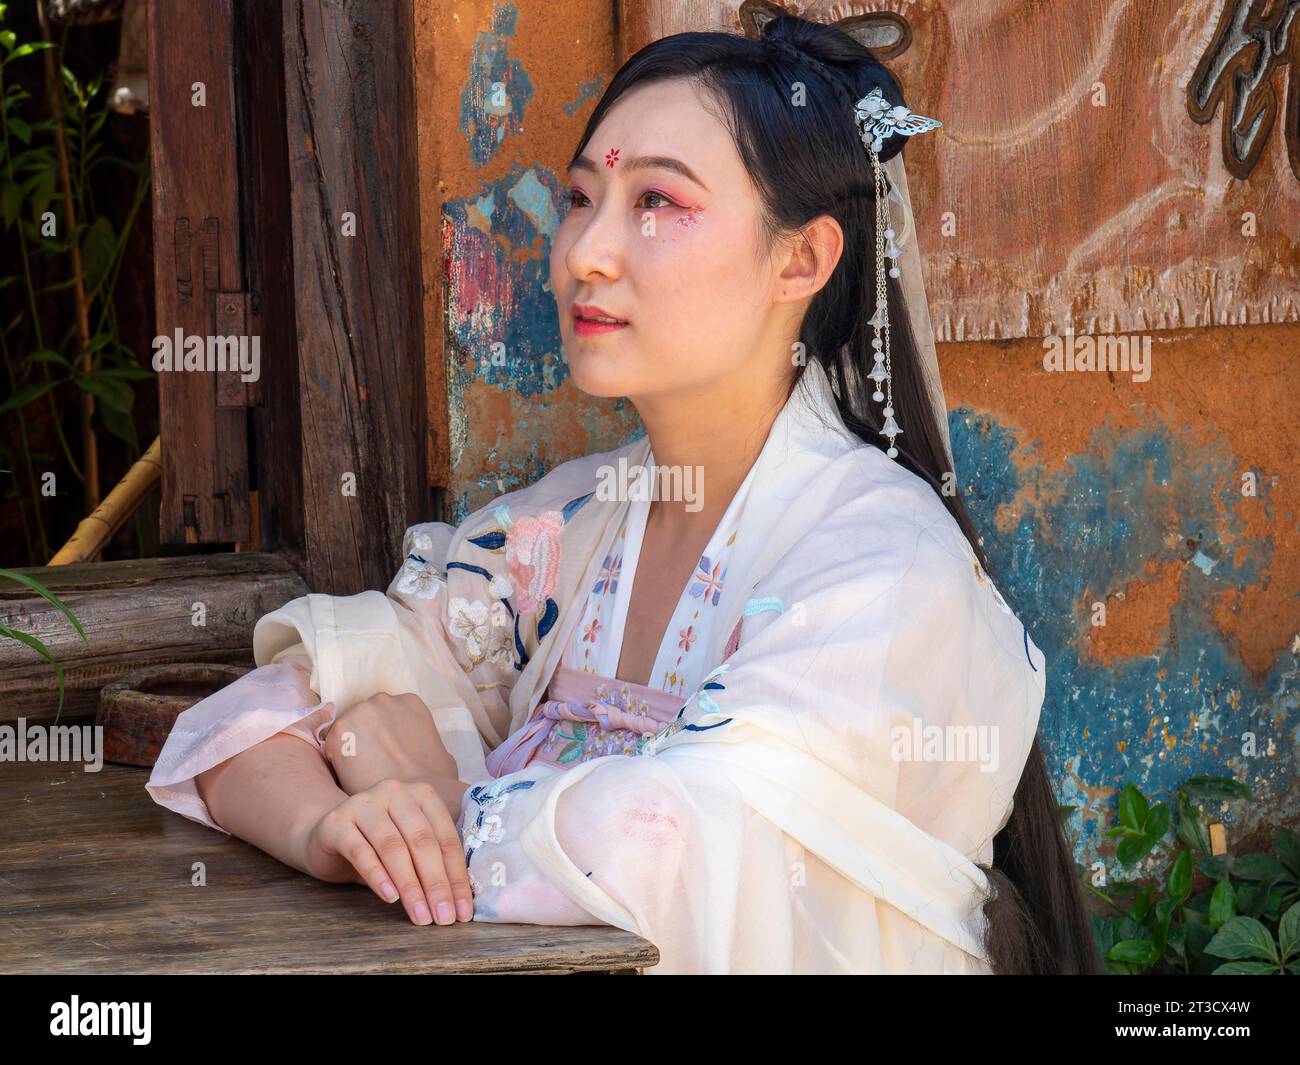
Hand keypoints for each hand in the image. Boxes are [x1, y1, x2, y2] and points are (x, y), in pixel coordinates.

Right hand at [302, 777, 473, 925]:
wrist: (326, 835)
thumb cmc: (377, 845)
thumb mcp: (409, 848)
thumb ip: (432, 861)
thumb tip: (459, 902)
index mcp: (421, 795)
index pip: (446, 838)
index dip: (457, 876)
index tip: (463, 912)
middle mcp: (395, 792)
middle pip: (422, 841)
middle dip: (436, 883)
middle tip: (443, 918)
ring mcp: (364, 804)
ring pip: (393, 847)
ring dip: (409, 885)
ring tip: (420, 914)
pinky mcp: (337, 822)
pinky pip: (361, 851)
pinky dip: (378, 876)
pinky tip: (390, 897)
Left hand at [323, 691, 458, 795]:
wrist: (413, 795)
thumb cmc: (431, 781)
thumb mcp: (442, 754)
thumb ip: (425, 742)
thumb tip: (421, 754)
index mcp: (409, 702)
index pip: (387, 714)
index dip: (383, 734)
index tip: (384, 752)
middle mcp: (383, 699)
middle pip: (365, 717)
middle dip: (365, 736)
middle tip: (370, 763)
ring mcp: (360, 711)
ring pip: (346, 728)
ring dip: (350, 745)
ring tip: (359, 772)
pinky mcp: (340, 730)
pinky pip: (331, 744)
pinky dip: (337, 759)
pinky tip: (349, 776)